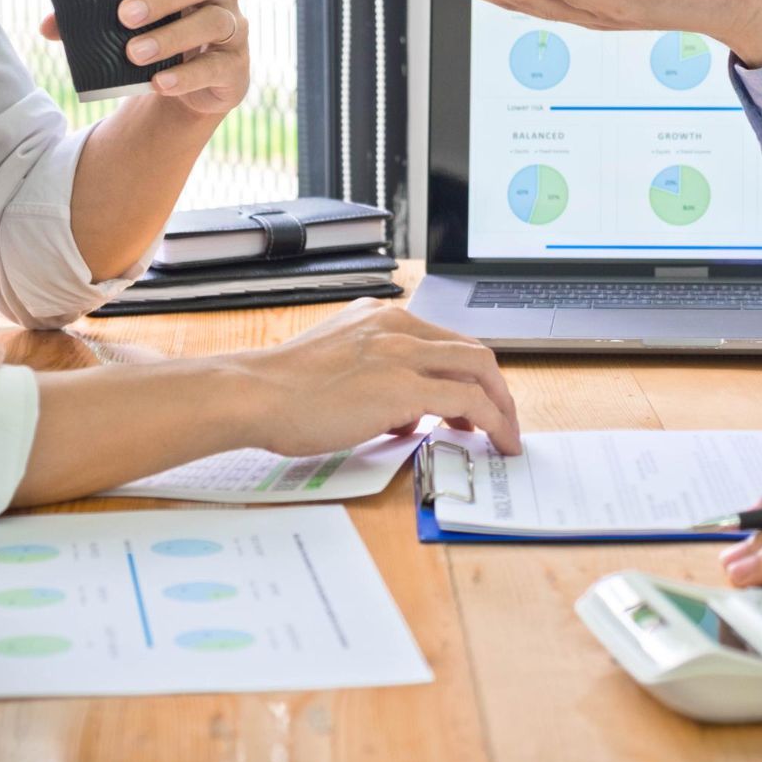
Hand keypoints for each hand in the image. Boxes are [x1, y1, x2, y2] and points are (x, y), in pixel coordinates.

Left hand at [40, 0, 249, 114]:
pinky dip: (185, 76)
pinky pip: (214, 68)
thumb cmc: (158, 36)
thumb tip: (47, 26)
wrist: (189, 87)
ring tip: (133, 53)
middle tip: (123, 15)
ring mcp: (234, 29)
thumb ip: (92, 17)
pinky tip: (158, 82)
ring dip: (170, 37)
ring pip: (213, 23)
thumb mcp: (130, 22)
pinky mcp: (235, 68)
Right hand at [231, 299, 521, 456]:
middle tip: (503, 419)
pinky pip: (468, 400)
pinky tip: (496, 442)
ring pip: (479, 369)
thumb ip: (379, 381)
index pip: (445, 341)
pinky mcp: (405, 385)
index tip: (476, 402)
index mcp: (380, 319)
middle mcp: (397, 327)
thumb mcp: (339, 369)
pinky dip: (493, 422)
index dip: (469, 373)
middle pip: (472, 351)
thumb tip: (410, 413)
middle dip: (496, 388)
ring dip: (501, 406)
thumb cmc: (282, 392)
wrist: (255, 395)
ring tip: (506, 436)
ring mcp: (402, 352)